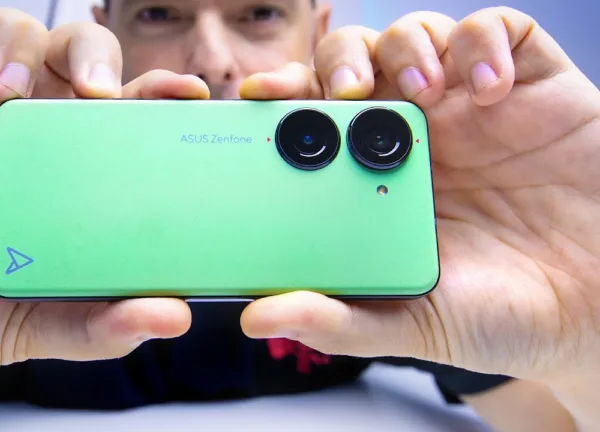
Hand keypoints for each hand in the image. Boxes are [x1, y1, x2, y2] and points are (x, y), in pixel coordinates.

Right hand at [0, 5, 206, 394]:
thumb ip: (99, 326)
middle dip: (91, 54)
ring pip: (5, 32)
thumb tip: (172, 318)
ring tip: (3, 94)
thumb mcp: (34, 326)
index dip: (156, 93)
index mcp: (63, 172)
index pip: (121, 113)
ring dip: (15, 46)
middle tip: (95, 90)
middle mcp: (18, 131)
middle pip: (72, 54)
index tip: (188, 94)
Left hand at [239, 7, 599, 383]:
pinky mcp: (529, 86)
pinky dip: (485, 44)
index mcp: (371, 180)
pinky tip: (492, 90)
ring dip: (407, 47)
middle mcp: (413, 136)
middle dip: (339, 60)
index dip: (281, 99)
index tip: (257, 96)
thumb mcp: (412, 324)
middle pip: (354, 63)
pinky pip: (500, 32)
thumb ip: (337, 321)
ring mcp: (470, 108)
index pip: (310, 120)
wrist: (596, 313)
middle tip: (344, 89)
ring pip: (416, 36)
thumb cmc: (499, 316)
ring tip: (424, 93)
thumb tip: (259, 319)